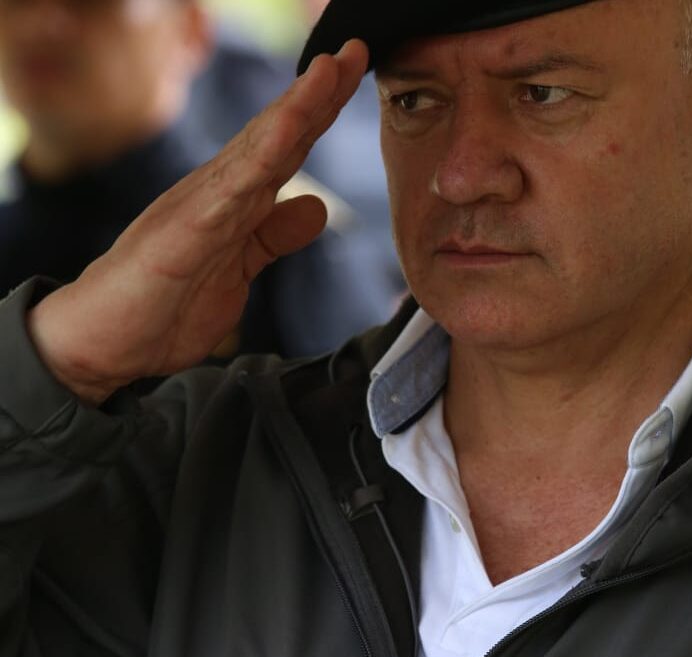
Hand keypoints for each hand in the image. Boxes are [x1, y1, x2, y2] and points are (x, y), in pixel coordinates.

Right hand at [26, 39, 368, 404]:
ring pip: (257, 152)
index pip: (286, 149)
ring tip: (329, 71)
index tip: (358, 77)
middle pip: (277, 135)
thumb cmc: (165, 304)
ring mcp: (200, 208)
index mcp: (234, 201)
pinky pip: (227, 193)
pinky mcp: (183, 233)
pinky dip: (257, 162)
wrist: (107, 343)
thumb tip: (315, 207)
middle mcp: (218, 193)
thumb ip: (273, 236)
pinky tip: (285, 135)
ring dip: (295, 110)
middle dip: (319, 93)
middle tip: (356, 51)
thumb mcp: (239, 270)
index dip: (322, 112)